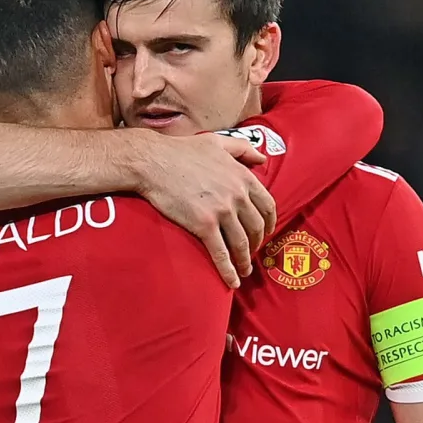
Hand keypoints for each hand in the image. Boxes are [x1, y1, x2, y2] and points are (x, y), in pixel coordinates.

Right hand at [134, 133, 276, 287]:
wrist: (153, 162)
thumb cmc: (182, 150)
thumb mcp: (217, 142)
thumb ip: (242, 149)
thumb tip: (261, 157)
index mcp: (243, 177)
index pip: (267, 205)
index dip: (269, 222)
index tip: (265, 232)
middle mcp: (237, 195)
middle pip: (256, 227)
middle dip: (257, 243)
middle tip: (252, 252)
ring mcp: (222, 212)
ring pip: (241, 243)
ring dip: (245, 260)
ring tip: (244, 270)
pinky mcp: (204, 225)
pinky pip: (221, 253)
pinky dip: (229, 270)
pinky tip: (232, 281)